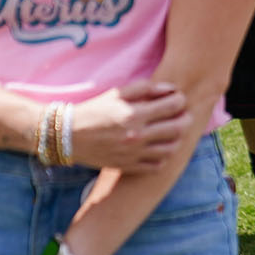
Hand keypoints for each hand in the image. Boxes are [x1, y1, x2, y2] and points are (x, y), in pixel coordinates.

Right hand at [68, 80, 190, 170]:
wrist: (69, 136)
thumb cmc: (95, 110)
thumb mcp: (117, 93)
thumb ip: (146, 88)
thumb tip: (171, 89)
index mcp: (134, 114)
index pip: (173, 106)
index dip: (180, 100)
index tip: (178, 99)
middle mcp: (136, 135)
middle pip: (178, 128)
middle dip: (185, 118)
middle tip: (183, 115)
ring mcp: (133, 153)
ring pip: (171, 149)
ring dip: (177, 139)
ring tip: (173, 132)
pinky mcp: (128, 166)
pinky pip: (157, 165)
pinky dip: (163, 157)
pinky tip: (159, 148)